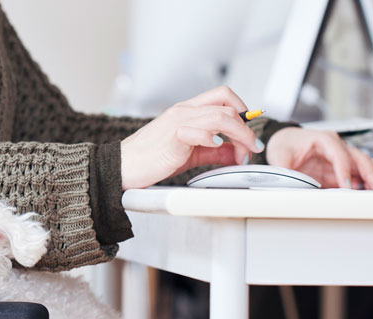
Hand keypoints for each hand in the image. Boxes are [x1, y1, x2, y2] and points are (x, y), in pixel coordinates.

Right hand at [121, 86, 264, 188]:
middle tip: (251, 147)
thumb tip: (236, 153)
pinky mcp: (172, 136)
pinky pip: (197, 130)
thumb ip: (214, 152)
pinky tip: (217, 146)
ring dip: (239, 134)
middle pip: (227, 103)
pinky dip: (212, 137)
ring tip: (243, 153)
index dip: (244, 111)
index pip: (223, 96)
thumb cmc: (149, 159)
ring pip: (220, 115)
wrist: (121, 167)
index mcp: (187, 111)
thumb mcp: (190, 154)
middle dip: (247, 127)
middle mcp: (184, 111)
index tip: (250, 133)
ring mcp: (177, 121)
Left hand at [266, 127, 372, 189]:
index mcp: (323, 139)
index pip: (339, 154)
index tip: (347, 184)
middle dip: (369, 172)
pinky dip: (364, 181)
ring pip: (362, 165)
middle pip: (357, 158)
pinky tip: (370, 190)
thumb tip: (285, 181)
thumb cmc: (284, 144)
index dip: (344, 170)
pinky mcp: (338, 168)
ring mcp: (339, 157)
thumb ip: (283, 169)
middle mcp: (335, 146)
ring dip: (371, 176)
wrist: (284, 141)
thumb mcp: (279, 156)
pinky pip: (356, 174)